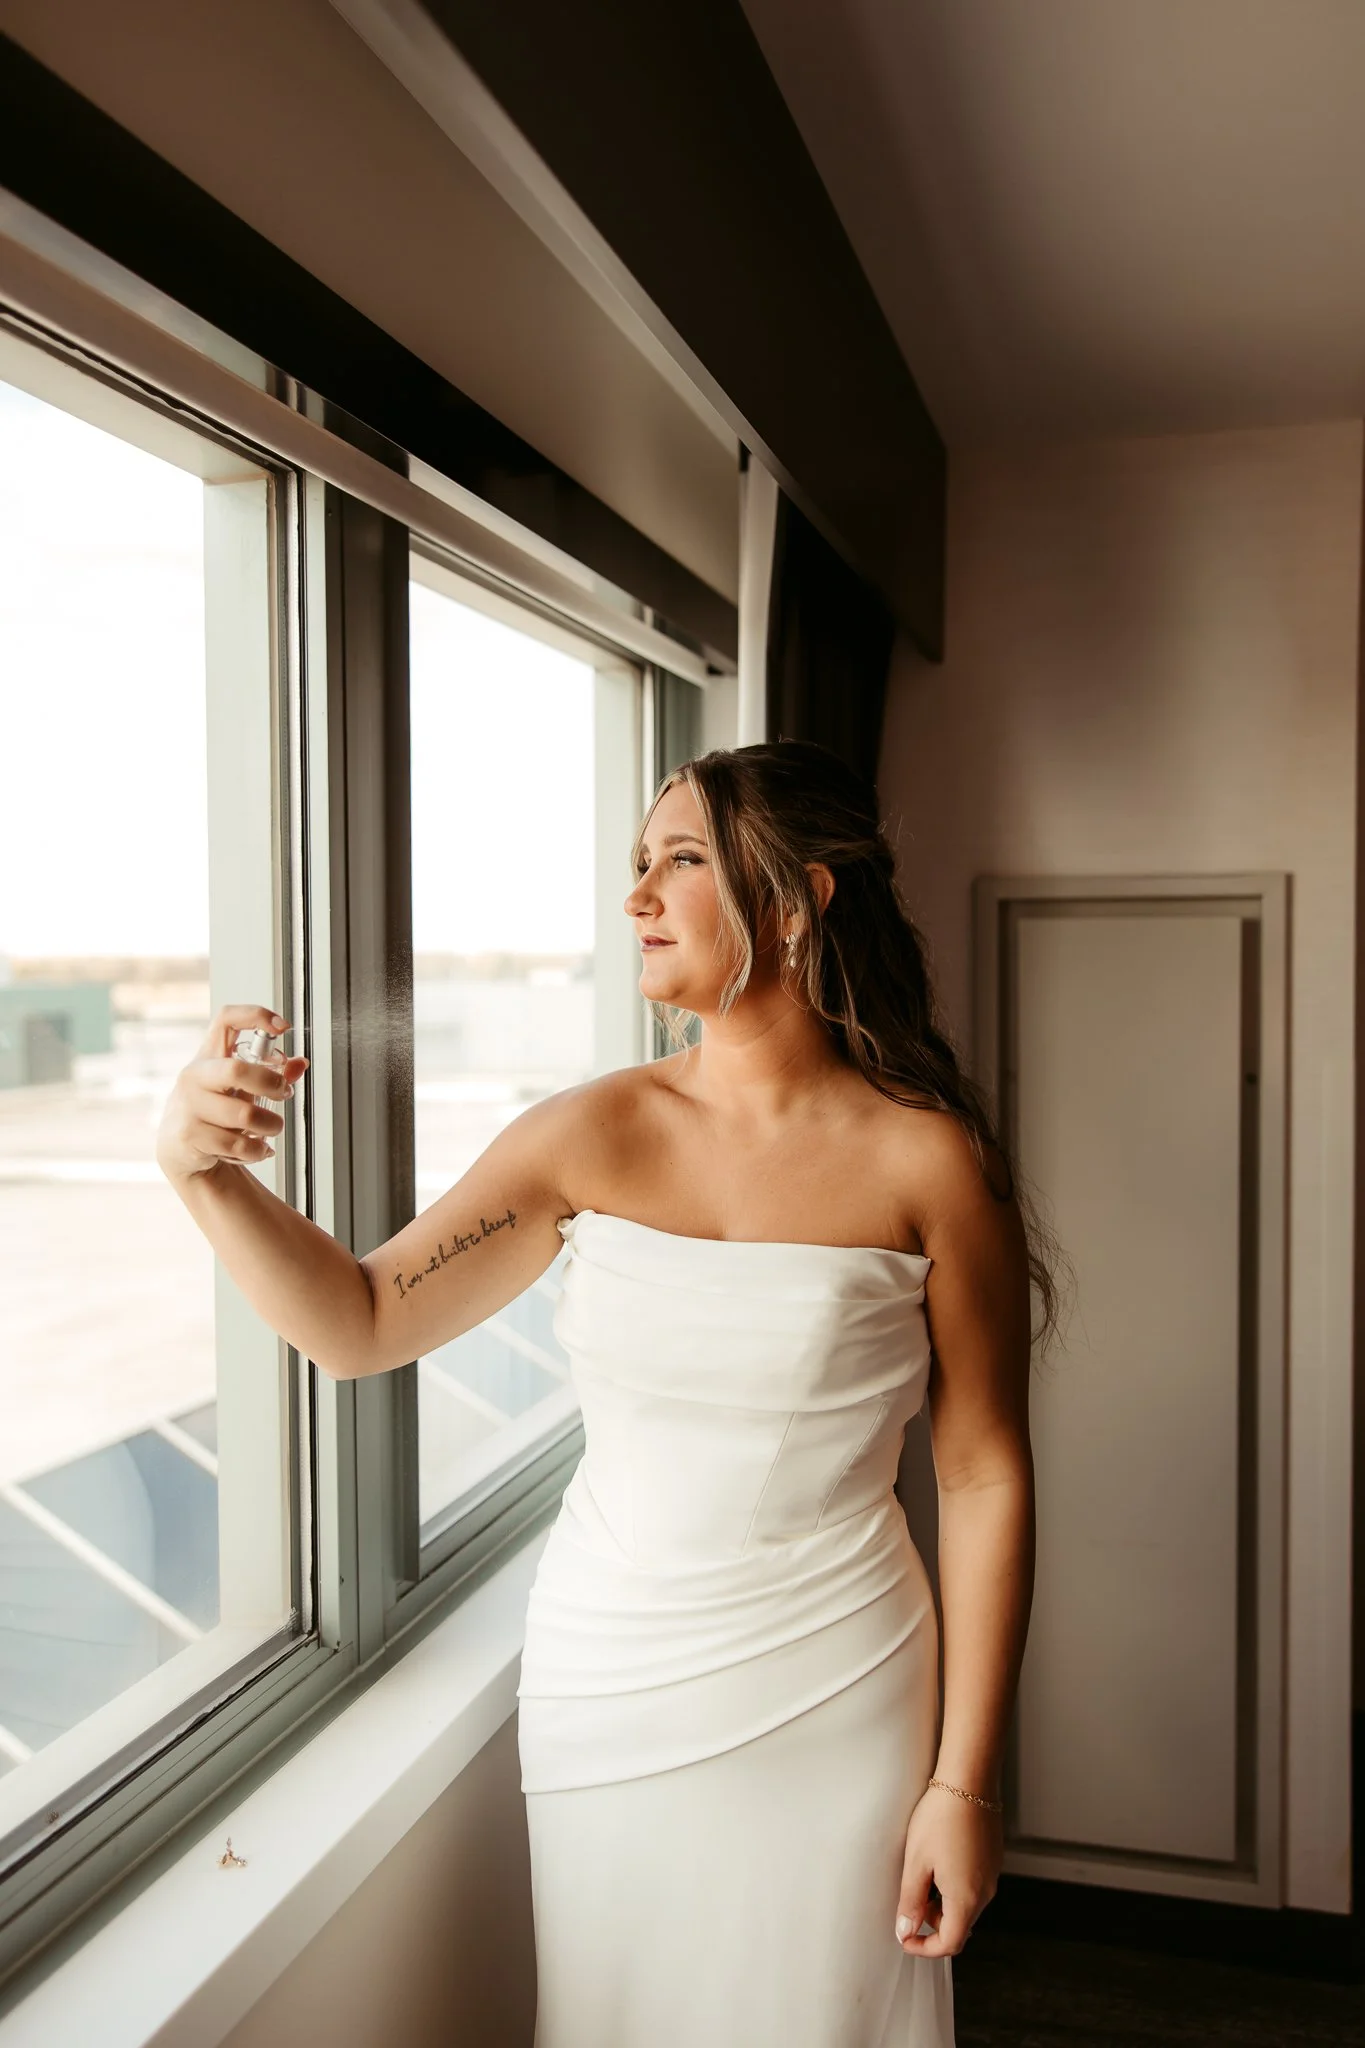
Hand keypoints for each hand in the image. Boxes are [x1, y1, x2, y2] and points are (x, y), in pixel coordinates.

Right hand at [156, 1004, 308, 1183]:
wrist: (180, 1149)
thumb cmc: (212, 1111)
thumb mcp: (240, 1089)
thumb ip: (271, 1075)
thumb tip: (299, 1065)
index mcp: (209, 1056)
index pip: (226, 1020)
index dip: (255, 1016)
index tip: (282, 1027)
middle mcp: (195, 1076)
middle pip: (236, 1070)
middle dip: (271, 1084)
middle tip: (284, 1093)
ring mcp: (189, 1106)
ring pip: (244, 1115)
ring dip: (270, 1125)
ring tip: (272, 1128)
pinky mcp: (190, 1135)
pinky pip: (237, 1144)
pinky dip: (256, 1150)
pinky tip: (257, 1148)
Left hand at [894, 1782, 1001, 1957]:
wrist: (968, 1782)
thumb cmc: (940, 1819)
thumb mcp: (916, 1862)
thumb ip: (910, 1901)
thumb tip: (905, 1931)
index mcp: (966, 1899)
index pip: (950, 1943)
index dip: (925, 1948)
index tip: (905, 1938)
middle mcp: (985, 1893)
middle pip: (959, 1926)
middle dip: (932, 1922)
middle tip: (910, 1900)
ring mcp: (992, 1875)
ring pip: (966, 1906)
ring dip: (943, 1904)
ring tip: (922, 1874)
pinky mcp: (993, 1861)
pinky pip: (974, 1886)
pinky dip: (955, 1887)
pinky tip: (940, 1860)